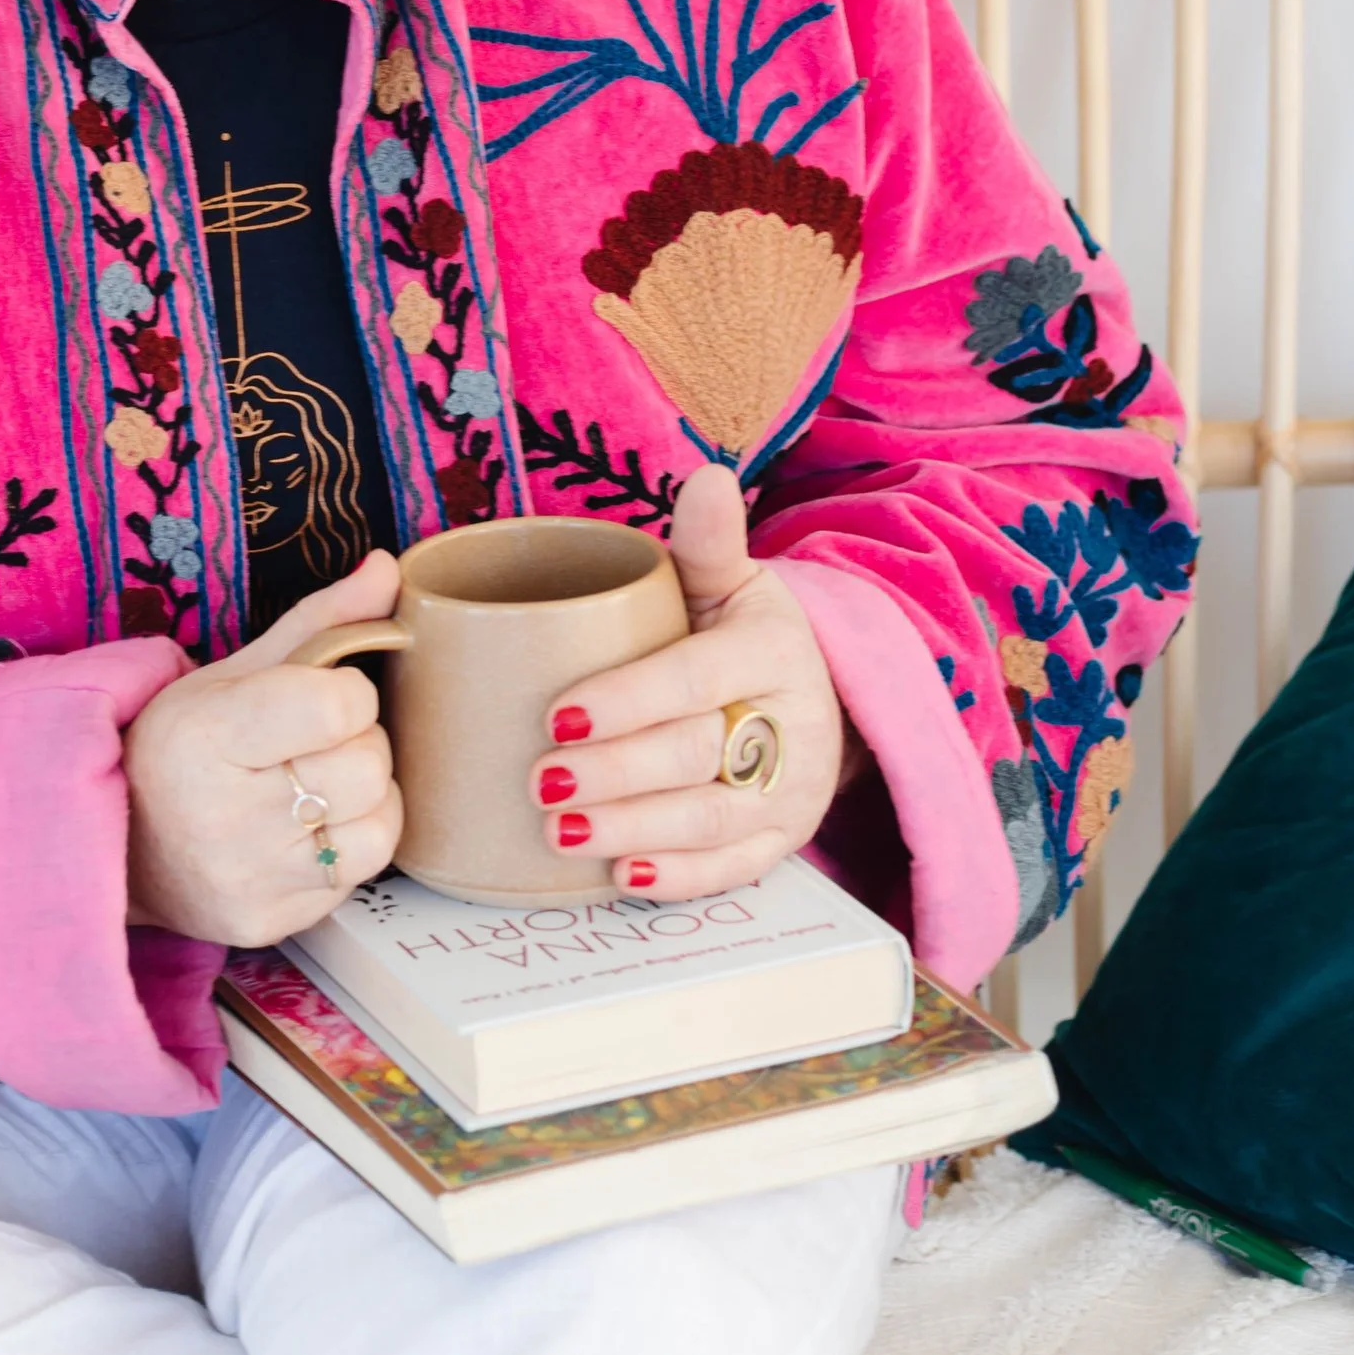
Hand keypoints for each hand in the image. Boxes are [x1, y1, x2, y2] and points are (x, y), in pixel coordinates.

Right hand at [125, 552, 404, 947]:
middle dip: (360, 742)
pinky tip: (310, 829)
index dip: (349, 692)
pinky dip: (350, 846)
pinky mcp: (269, 927)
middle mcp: (225, 817)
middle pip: (367, 766)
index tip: (325, 692)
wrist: (121, 846)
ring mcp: (249, 881)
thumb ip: (320, 621)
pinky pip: (357, 877)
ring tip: (323, 784)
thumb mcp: (234, 672)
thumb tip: (387, 567)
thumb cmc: (181, 747)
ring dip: (367, 797)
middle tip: (319, 741)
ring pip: (379, 826)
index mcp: (207, 735)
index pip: (335, 706)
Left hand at [528, 469, 846, 897]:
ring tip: (559, 832)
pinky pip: (732, 870)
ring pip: (712, 820)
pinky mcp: (782, 842)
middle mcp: (790, 725)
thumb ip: (709, 542)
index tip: (557, 715)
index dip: (628, 700)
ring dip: (633, 830)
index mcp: (772, 649)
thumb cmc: (741, 633)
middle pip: (696, 755)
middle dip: (615, 773)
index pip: (695, 678)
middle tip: (540, 780)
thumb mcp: (732, 580)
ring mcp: (791, 792)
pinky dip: (676, 879)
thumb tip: (709, 475)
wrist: (814, 694)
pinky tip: (618, 879)